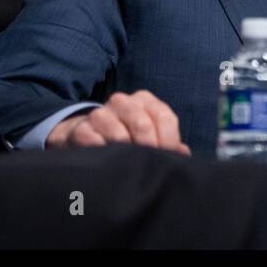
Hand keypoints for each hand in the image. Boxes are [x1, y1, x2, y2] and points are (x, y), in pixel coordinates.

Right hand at [46, 90, 190, 154]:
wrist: (84, 134)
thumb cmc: (126, 135)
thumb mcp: (148, 133)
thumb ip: (167, 141)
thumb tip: (184, 154)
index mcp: (144, 99)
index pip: (165, 117)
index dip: (170, 142)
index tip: (168, 159)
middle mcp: (123, 101)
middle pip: (143, 125)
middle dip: (149, 150)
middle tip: (149, 167)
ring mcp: (100, 114)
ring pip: (120, 136)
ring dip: (127, 155)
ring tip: (131, 167)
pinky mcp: (81, 129)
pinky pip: (97, 145)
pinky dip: (107, 157)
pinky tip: (111, 164)